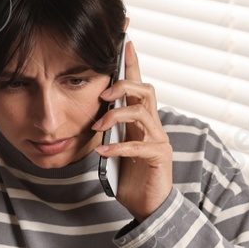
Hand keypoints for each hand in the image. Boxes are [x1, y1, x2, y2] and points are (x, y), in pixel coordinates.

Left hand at [92, 39, 172, 222]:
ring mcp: (158, 139)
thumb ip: (106, 131)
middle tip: (102, 95)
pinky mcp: (159, 157)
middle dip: (123, 86)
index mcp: (139, 119)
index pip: (137, 85)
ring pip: (142, 113)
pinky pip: (139, 146)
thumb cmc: (130, 175)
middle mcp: (152, 125)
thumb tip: (89, 116)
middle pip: (145, 91)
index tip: (126, 41)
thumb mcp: (113, 147)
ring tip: (97, 128)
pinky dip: (117, 148)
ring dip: (116, 116)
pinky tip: (102, 153)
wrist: (148, 205)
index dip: (132, 63)